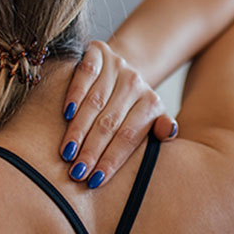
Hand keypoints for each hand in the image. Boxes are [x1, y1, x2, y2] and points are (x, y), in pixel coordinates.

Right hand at [60, 41, 177, 187]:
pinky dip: (74, 94)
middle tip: (77, 173)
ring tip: (67, 153)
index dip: (111, 159)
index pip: (129, 137)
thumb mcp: (149, 119)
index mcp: (150, 103)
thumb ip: (158, 129)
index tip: (95, 180)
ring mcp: (116, 66)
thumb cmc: (129, 107)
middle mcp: (135, 83)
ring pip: (95, 103)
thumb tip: (168, 132)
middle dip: (92, 150)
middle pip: (110, 123)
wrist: (119, 70)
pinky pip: (85, 75)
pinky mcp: (97, 53)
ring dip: (79, 130)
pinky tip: (66, 115)